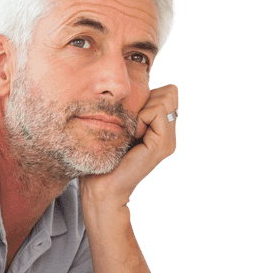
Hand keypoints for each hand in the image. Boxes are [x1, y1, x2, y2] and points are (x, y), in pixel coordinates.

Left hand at [81, 84, 178, 206]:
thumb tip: (138, 86)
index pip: (168, 92)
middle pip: (170, 92)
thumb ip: (135, 109)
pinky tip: (133, 136)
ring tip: (132, 131)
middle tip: (133, 123)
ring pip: (165, 98)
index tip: (132, 117)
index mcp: (162, 130)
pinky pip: (157, 111)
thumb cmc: (104, 156)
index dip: (149, 96)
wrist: (101, 186)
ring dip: (143, 109)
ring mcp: (169, 141)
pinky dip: (141, 117)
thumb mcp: (122, 126)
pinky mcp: (162, 145)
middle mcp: (169, 135)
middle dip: (148, 99)